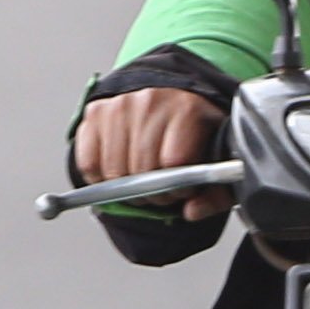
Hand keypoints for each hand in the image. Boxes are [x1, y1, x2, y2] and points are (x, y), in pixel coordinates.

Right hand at [74, 86, 226, 219]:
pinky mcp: (96, 111)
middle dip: (153, 192)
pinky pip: (88, 162)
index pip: (173, 163)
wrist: (177, 96)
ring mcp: (119, 105)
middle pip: (141, 169)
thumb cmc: (199, 131)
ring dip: (127, 189)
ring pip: (114, 170)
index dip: (179, 187)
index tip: (184, 189)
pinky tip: (120, 174)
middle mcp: (150, 101)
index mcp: (187, 108)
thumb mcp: (221, 159)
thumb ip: (217, 193)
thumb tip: (191, 212)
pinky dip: (101, 178)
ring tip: (144, 182)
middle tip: (163, 191)